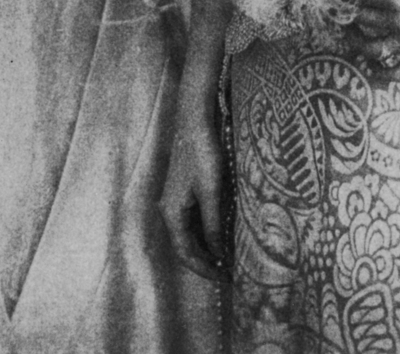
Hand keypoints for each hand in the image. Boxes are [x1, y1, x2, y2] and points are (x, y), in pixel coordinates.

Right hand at [158, 92, 226, 279]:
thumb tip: (218, 254)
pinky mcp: (184, 192)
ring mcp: (176, 201)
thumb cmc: (202, 155)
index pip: (184, 252)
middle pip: (185, 246)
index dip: (203, 268)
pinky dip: (206, 232)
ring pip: (189, 234)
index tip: (224, 277)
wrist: (195, 122)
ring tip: (229, 256)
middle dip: (205, 261)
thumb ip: (212, 225)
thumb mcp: (211, 192)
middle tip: (229, 271)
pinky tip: (222, 233)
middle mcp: (169, 210)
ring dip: (206, 247)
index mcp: (172, 213)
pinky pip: (193, 221)